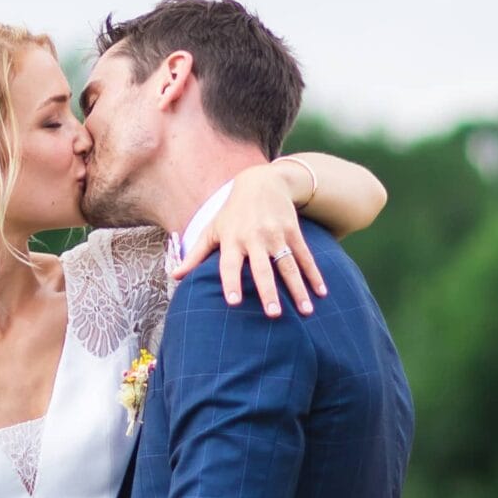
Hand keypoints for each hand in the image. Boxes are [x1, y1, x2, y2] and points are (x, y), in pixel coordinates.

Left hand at [178, 160, 327, 316]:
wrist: (262, 181)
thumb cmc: (232, 212)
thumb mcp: (212, 229)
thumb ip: (196, 255)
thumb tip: (175, 276)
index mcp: (232, 240)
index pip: (229, 265)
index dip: (230, 283)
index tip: (233, 303)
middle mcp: (255, 238)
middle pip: (262, 269)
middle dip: (268, 292)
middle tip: (273, 315)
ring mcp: (276, 234)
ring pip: (288, 266)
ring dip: (298, 289)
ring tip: (306, 311)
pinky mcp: (293, 231)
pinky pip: (305, 256)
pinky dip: (315, 274)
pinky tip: (322, 292)